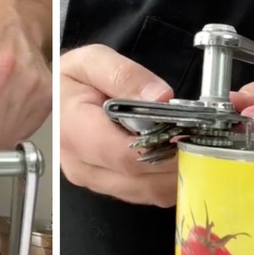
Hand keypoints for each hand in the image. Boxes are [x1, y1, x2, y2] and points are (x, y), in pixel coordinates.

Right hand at [61, 44, 178, 206]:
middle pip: (143, 178)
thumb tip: (160, 97)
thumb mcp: (92, 61)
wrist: (53, 96)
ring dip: (176, 171)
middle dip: (178, 158)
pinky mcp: (105, 186)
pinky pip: (146, 194)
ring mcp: (93, 180)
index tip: (190, 129)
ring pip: (149, 192)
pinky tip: (175, 154)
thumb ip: (125, 75)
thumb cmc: (69, 79)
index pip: (126, 155)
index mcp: (73, 131)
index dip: (164, 147)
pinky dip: (167, 178)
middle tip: (200, 135)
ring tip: (190, 142)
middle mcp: (81, 164)